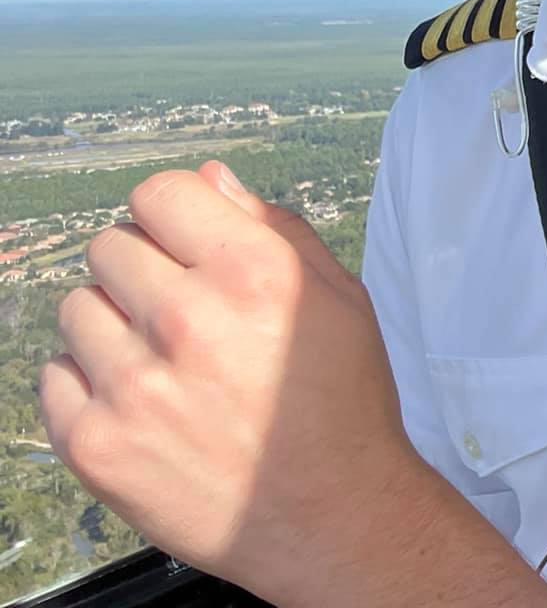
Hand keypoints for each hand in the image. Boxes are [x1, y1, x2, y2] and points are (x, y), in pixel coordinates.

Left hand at [38, 161, 441, 601]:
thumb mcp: (339, 297)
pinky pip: (53, 377)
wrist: (332, 516)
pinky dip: (87, 384)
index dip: (173, 215)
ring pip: (75, 309)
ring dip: (111, 325)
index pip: (159, 193)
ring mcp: (135, 385)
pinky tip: (138, 401)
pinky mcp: (97, 443)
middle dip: (141, 268)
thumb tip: (210, 180)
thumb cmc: (342, 402)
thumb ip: (274, 228)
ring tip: (159, 361)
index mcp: (254, 273)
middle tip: (177, 310)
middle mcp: (188, 320)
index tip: (185, 243)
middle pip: (109, 246)